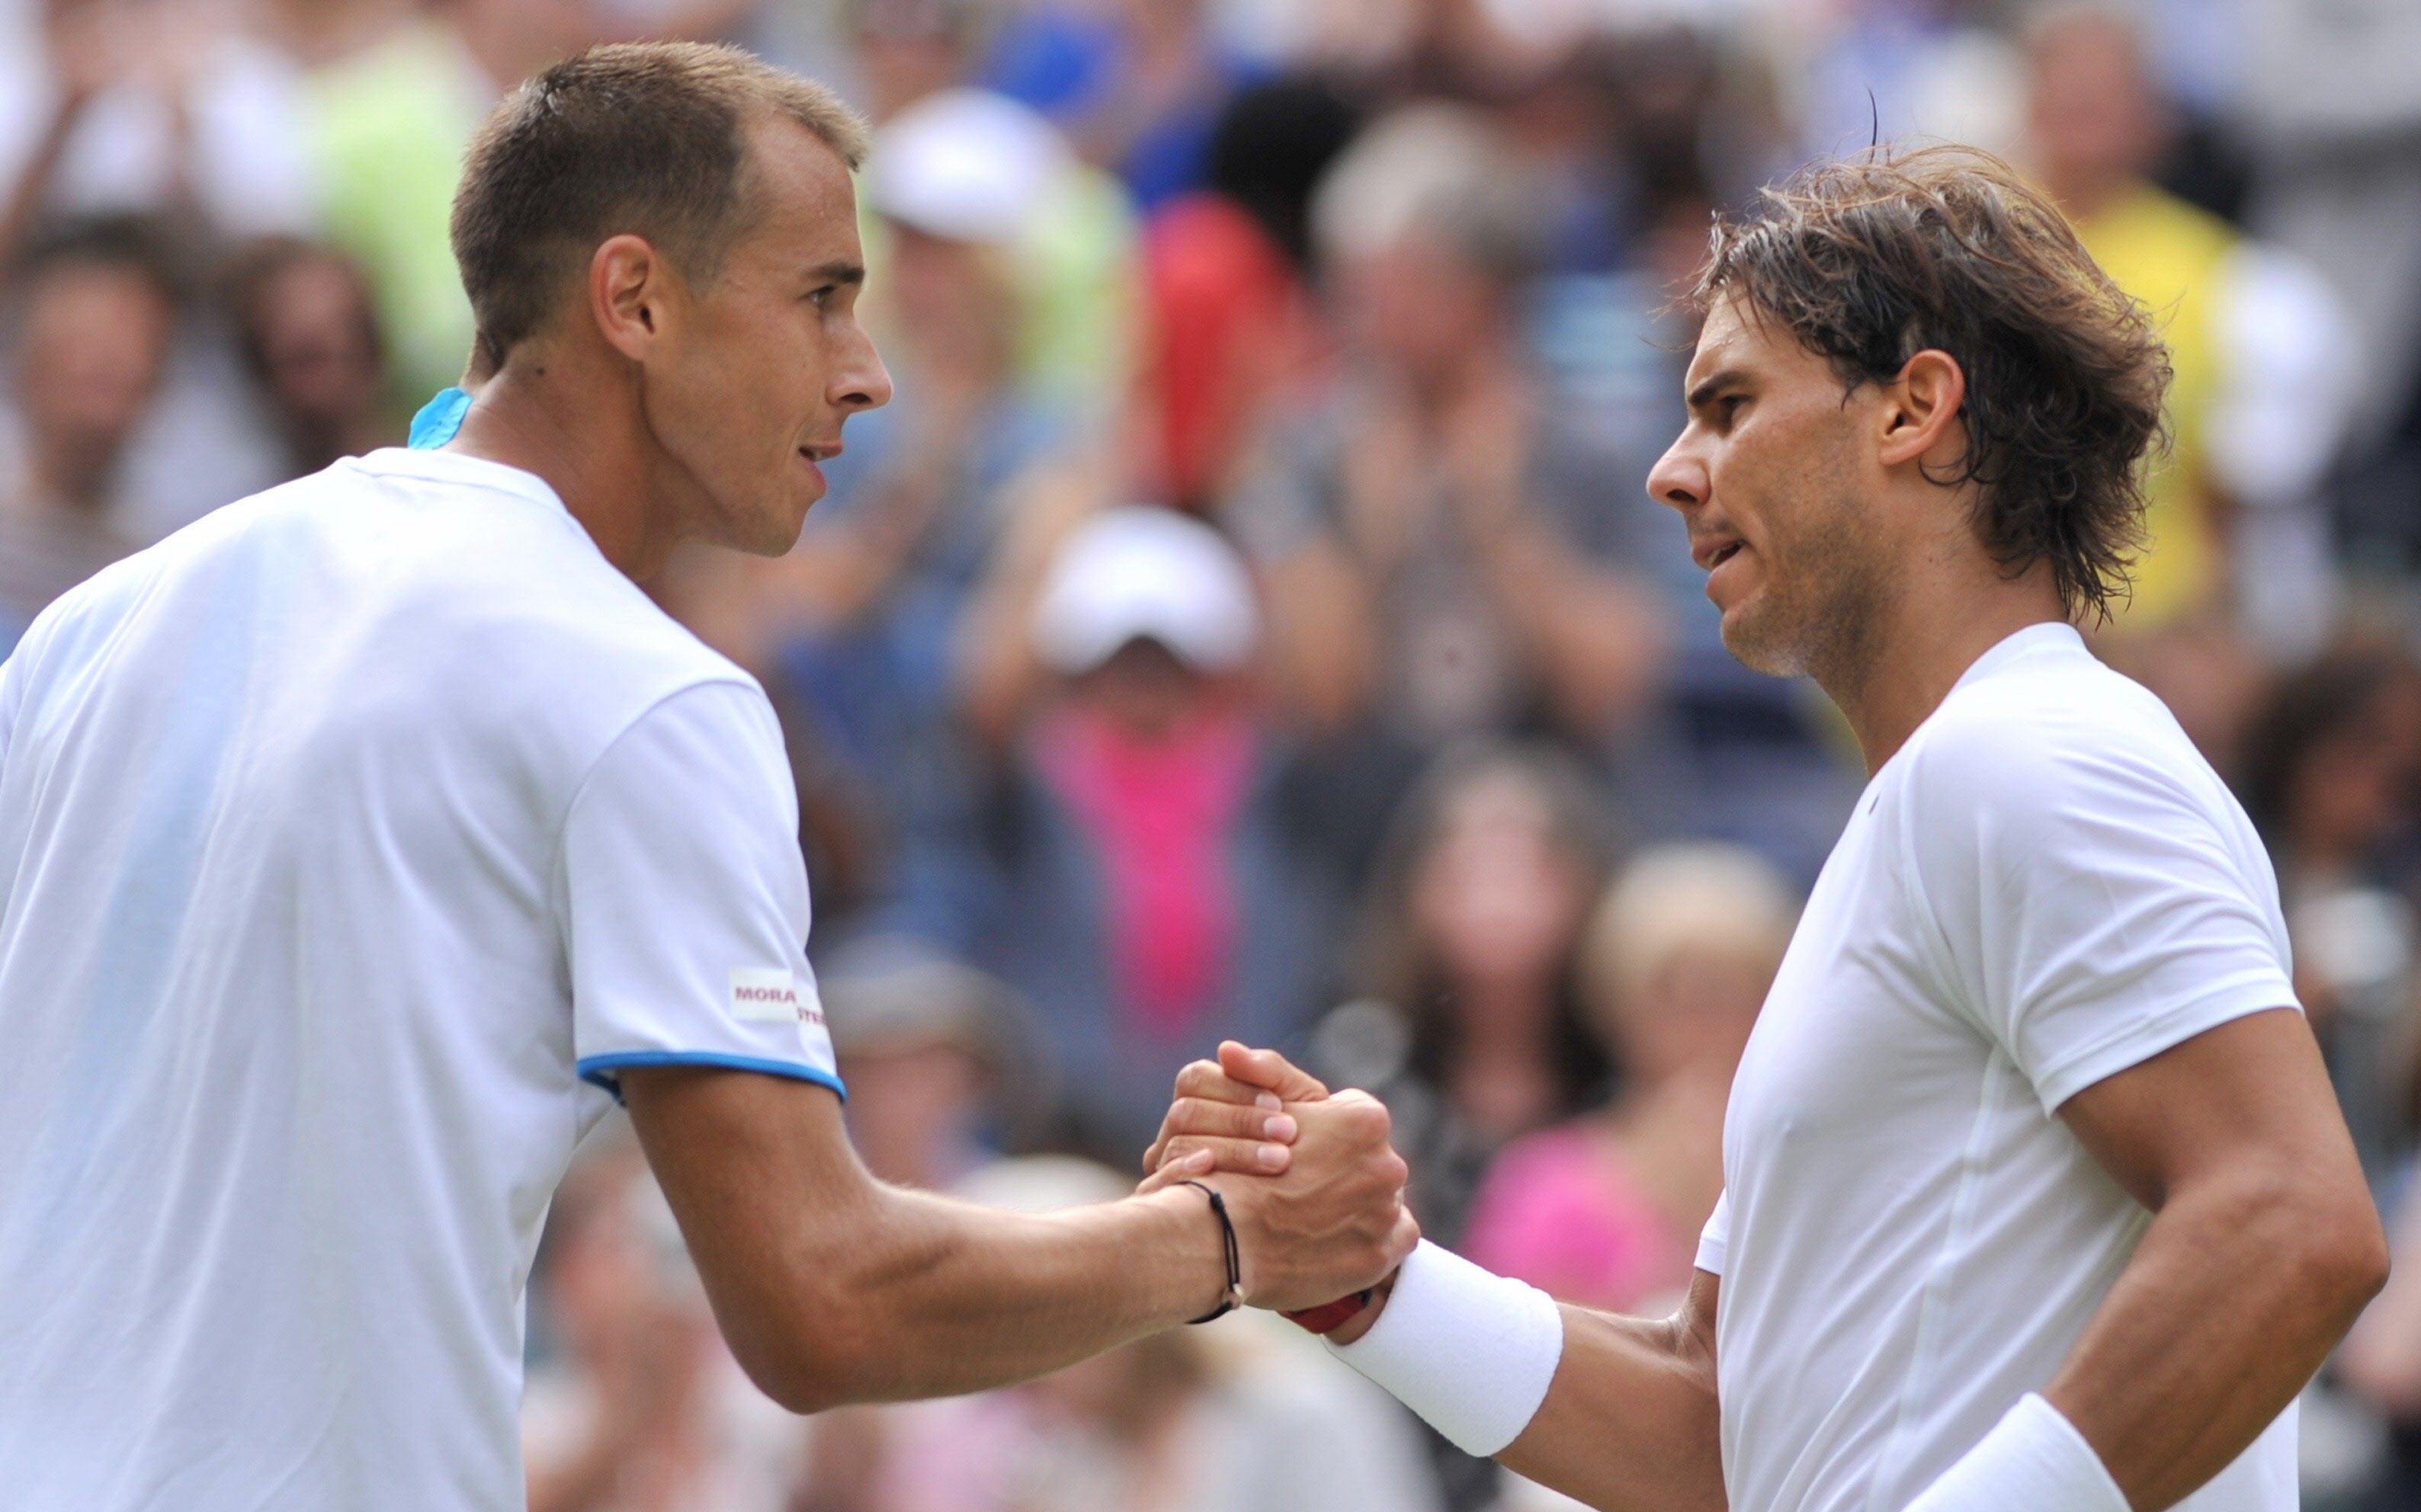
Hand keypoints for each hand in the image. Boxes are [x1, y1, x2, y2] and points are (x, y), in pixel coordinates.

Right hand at [1140, 1041, 1327, 1182]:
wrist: (1315, 1193)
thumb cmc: (1302, 1139)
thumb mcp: (1299, 1100)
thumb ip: (1268, 1071)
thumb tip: (1226, 1049)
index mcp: (1199, 1096)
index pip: (1195, 1079)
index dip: (1236, 1090)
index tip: (1279, 1105)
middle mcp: (1175, 1128)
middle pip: (1185, 1112)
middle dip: (1239, 1121)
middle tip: (1287, 1134)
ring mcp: (1165, 1163)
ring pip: (1178, 1147)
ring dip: (1232, 1151)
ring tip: (1279, 1160)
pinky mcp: (1165, 1200)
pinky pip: (1158, 1187)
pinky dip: (1184, 1177)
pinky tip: (1222, 1182)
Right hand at [1208, 1089, 1418, 1312]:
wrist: (1220, 1234)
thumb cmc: (1236, 1166)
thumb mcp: (1255, 1107)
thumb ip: (1263, 1075)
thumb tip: (1231, 1050)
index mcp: (1366, 1120)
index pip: (1357, 1123)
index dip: (1328, 1137)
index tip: (1302, 1152)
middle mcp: (1388, 1164)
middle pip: (1373, 1164)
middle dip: (1347, 1173)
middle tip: (1308, 1189)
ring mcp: (1385, 1213)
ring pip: (1384, 1202)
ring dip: (1359, 1207)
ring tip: (1317, 1218)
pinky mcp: (1378, 1255)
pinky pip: (1396, 1240)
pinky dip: (1375, 1239)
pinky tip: (1342, 1240)